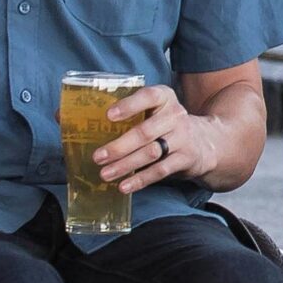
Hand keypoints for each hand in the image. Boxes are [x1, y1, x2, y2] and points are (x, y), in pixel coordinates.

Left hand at [94, 84, 211, 192]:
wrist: (205, 142)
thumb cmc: (165, 124)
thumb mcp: (154, 110)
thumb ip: (127, 113)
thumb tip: (77, 122)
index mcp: (164, 98)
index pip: (148, 97)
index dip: (129, 106)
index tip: (109, 116)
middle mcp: (175, 116)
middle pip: (145, 132)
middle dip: (119, 146)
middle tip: (98, 157)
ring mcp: (182, 138)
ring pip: (151, 153)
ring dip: (126, 165)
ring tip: (106, 174)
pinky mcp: (185, 159)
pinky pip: (160, 170)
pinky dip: (141, 180)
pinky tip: (124, 186)